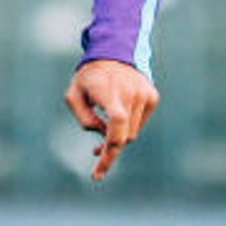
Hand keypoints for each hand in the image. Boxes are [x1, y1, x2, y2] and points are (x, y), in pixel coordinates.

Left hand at [64, 58, 159, 182]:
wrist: (113, 53)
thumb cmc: (89, 78)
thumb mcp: (73, 95)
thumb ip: (84, 118)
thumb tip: (103, 135)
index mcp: (109, 92)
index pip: (116, 123)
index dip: (109, 151)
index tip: (98, 173)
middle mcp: (131, 93)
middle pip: (123, 136)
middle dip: (109, 149)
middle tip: (96, 159)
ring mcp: (144, 94)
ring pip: (132, 132)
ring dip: (118, 135)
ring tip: (104, 128)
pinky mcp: (152, 97)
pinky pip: (140, 122)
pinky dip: (128, 125)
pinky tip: (118, 114)